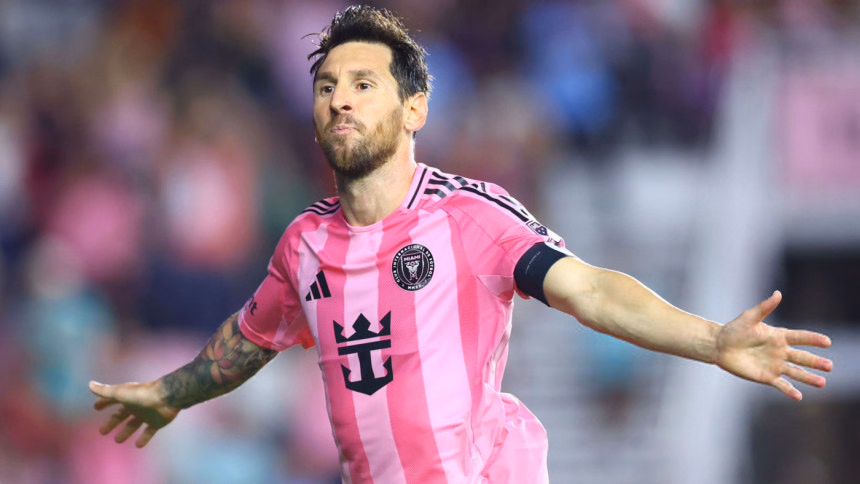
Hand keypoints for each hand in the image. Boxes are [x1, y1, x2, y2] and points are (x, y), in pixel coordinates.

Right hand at [89, 380, 179, 447]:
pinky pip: (149, 431)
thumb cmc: (142, 394)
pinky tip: (138, 445)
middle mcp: (137, 405)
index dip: (104, 403)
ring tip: (117, 440)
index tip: (96, 408)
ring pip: (134, 424)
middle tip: (102, 432)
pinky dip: (144, 438)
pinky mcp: (157, 422)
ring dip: (126, 431)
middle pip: (122, 415)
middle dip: (112, 422)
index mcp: (128, 397)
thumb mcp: (121, 393)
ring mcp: (147, 413)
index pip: (113, 400)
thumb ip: (105, 391)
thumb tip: (89, 384)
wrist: (167, 397)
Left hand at [715, 291, 832, 400]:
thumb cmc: (735, 329)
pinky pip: (781, 384)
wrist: (720, 346)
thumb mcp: (750, 317)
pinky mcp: (767, 377)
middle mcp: (781, 352)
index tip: (827, 342)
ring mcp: (775, 365)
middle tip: (830, 366)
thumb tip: (778, 293)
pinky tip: (799, 396)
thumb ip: (765, 307)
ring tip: (822, 383)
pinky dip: (790, 391)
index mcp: (779, 336)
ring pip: (796, 372)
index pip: (800, 337)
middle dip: (816, 362)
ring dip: (809, 378)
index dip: (813, 339)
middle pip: (802, 358)